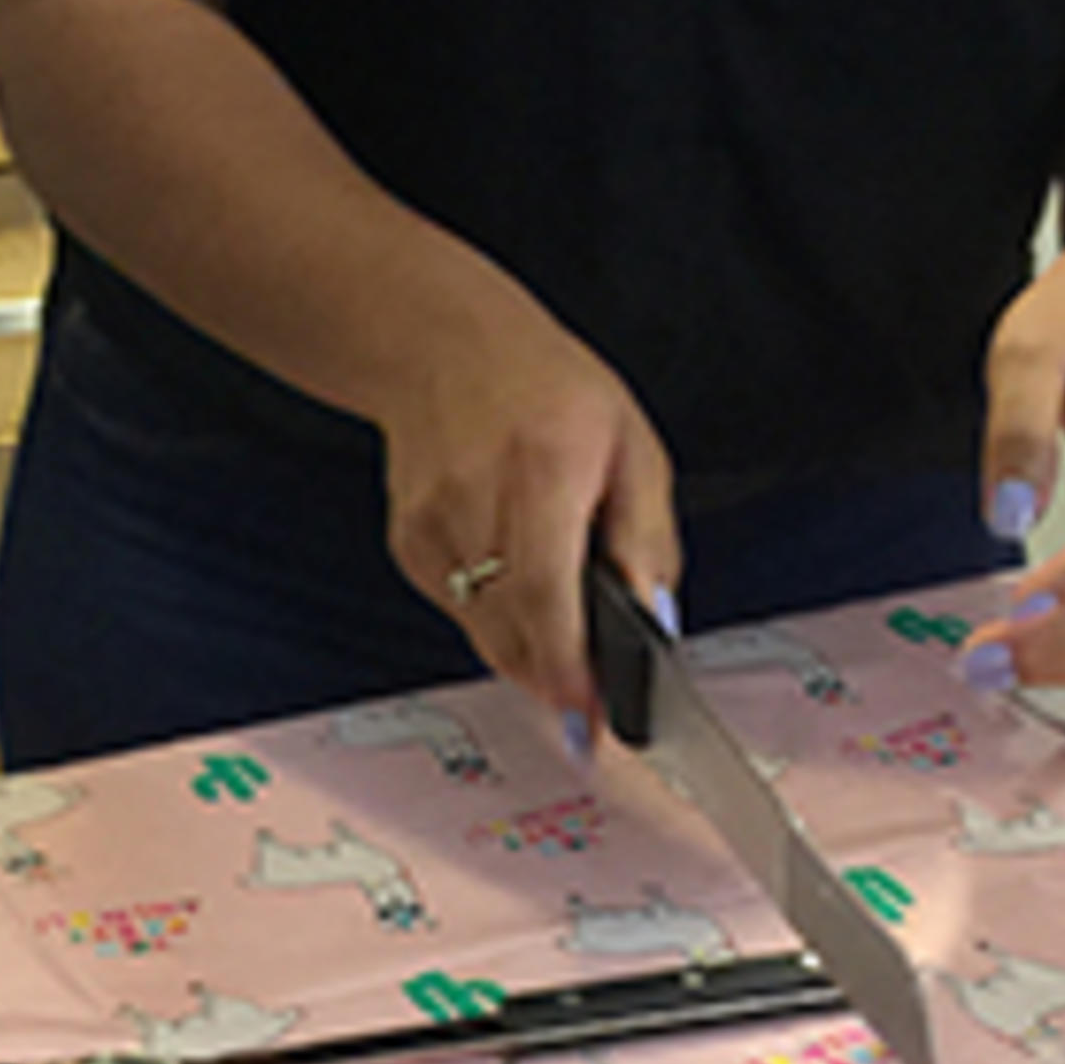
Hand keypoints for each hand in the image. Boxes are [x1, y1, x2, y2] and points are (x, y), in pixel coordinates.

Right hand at [379, 279, 680, 732]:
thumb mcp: (631, 444)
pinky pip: (461, 609)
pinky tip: (514, 571)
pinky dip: (496, 613)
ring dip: (531, 648)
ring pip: (486, 631)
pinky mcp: (409, 544)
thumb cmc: (546, 387)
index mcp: (544, 468)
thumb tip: (655, 617)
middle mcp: (478, 499)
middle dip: (558, 678)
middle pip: (512, 630)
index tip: (592, 717)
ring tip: (564, 623)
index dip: (568, 667)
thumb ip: (647, 536)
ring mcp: (432, 525)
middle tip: (593, 702)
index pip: (546, 592)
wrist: (443, 346)